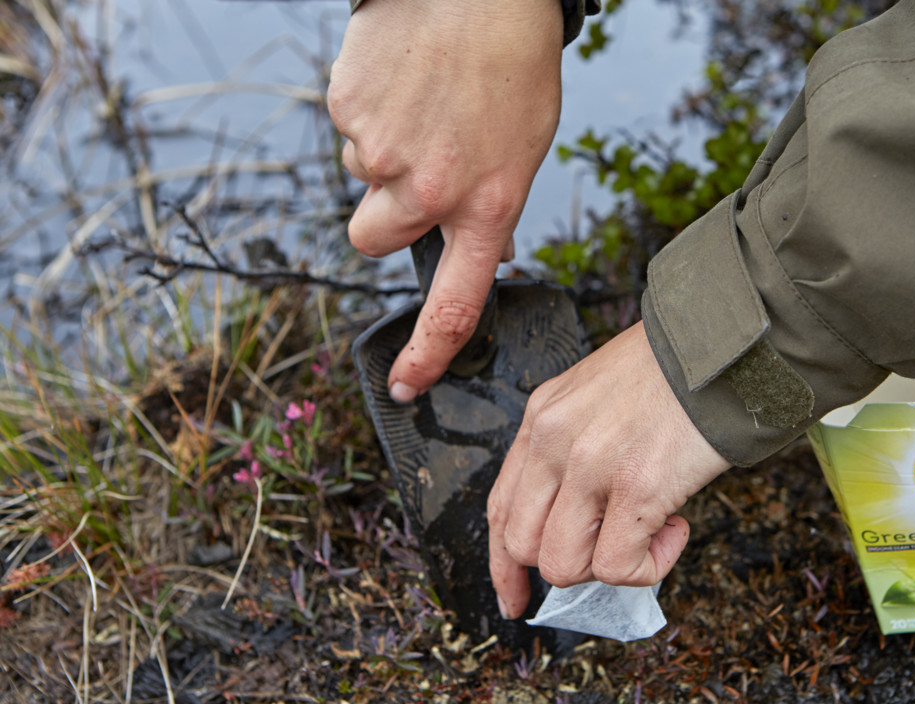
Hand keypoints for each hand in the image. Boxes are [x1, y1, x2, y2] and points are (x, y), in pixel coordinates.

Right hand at [328, 0, 563, 401]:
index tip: (407, 386)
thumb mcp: (525, 147)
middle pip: (371, 240)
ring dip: (383, 153)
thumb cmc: (512, 63)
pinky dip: (367, 112)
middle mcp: (430, 191)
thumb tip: (490, 252)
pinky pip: (345, 129)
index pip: (453, 304)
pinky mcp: (346, 111)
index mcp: (484, 207)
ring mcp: (382, 152)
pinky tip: (402, 80)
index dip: (427, 355)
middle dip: (384, 215)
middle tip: (414, 169)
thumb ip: (494, 206)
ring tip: (424, 102)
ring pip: (360, 178)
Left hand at [488, 322, 731, 618]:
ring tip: (653, 529)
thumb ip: (577, 447)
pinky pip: (618, 565)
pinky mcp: (636, 486)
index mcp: (543, 416)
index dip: (504, 564)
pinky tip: (676, 528)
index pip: (500, 507)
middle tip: (615, 550)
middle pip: (523, 545)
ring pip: (563, 564)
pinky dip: (649, 566)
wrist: (730, 344)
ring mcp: (589, 463)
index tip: (515, 597)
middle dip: (570, 562)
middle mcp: (553, 439)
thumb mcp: (601, 394)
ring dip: (610, 564)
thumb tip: (583, 514)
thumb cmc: (679, 369)